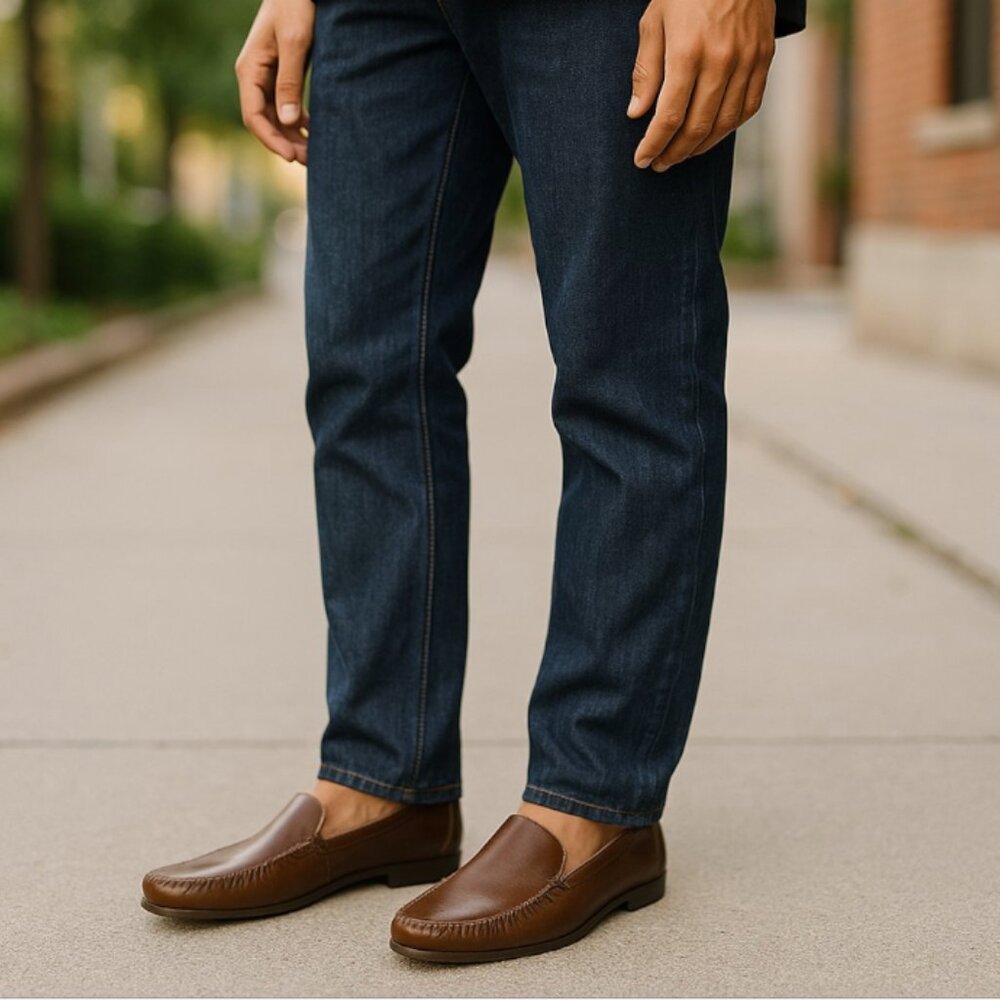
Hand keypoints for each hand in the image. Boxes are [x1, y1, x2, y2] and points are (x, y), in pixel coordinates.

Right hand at [235, 0, 313, 164]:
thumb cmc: (296, 6)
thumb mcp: (295, 42)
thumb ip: (289, 81)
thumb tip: (289, 121)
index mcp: (250, 70)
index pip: (253, 116)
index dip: (271, 140)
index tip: (291, 156)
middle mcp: (255, 77)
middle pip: (265, 121)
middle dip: (285, 143)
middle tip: (309, 161)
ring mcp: (268, 77)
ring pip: (277, 117)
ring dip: (293, 137)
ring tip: (314, 154)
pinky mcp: (282, 76)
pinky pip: (286, 107)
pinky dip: (299, 123)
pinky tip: (314, 134)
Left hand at [628, 0, 775, 170]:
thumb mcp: (655, 21)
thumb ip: (646, 70)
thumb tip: (637, 114)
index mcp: (688, 52)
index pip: (669, 116)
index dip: (653, 144)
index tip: (641, 160)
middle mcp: (721, 61)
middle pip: (696, 127)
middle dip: (673, 153)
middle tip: (658, 164)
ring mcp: (747, 61)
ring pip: (724, 124)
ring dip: (700, 147)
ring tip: (681, 155)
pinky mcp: (764, 58)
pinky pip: (749, 107)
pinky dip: (728, 128)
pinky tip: (711, 134)